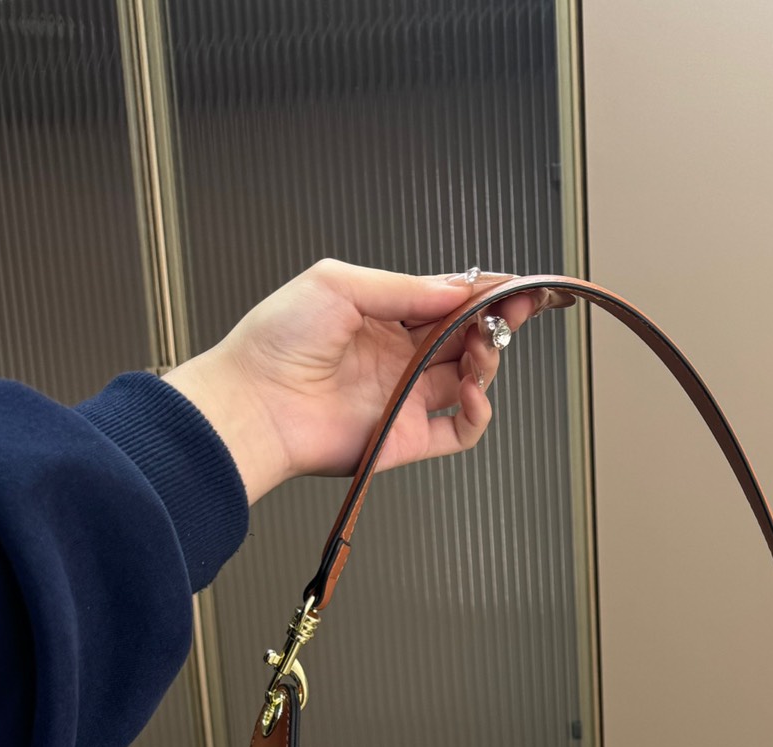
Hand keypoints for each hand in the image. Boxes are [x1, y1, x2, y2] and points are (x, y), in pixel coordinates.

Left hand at [163, 259, 565, 505]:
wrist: (254, 402)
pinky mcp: (409, 437)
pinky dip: (478, 413)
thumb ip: (403, 286)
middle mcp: (399, 356)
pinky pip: (461, 430)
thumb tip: (456, 289)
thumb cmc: (276, 341)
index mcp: (383, 316)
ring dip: (488, 359)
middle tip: (518, 308)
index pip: (448, 300)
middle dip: (499, 319)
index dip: (486, 291)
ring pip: (472, 378)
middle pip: (468, 335)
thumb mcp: (338, 284)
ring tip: (481, 347)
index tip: (517, 283)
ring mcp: (407, 397)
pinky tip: (472, 391)